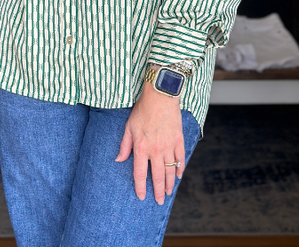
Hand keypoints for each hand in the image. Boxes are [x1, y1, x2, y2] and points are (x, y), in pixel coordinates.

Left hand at [115, 79, 184, 204]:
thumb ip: (124, 145)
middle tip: (160, 201)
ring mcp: (169, 146)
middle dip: (158, 191)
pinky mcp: (178, 140)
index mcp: (141, 148)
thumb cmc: (143, 110)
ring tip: (168, 192)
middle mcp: (156, 150)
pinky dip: (180, 168)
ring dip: (169, 183)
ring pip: (170, 170)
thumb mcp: (129, 126)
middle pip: (157, 176)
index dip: (140, 187)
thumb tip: (118, 160)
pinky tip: (179, 175)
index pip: (140, 174)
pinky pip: (180, 158)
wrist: (160, 96)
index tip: (142, 197)